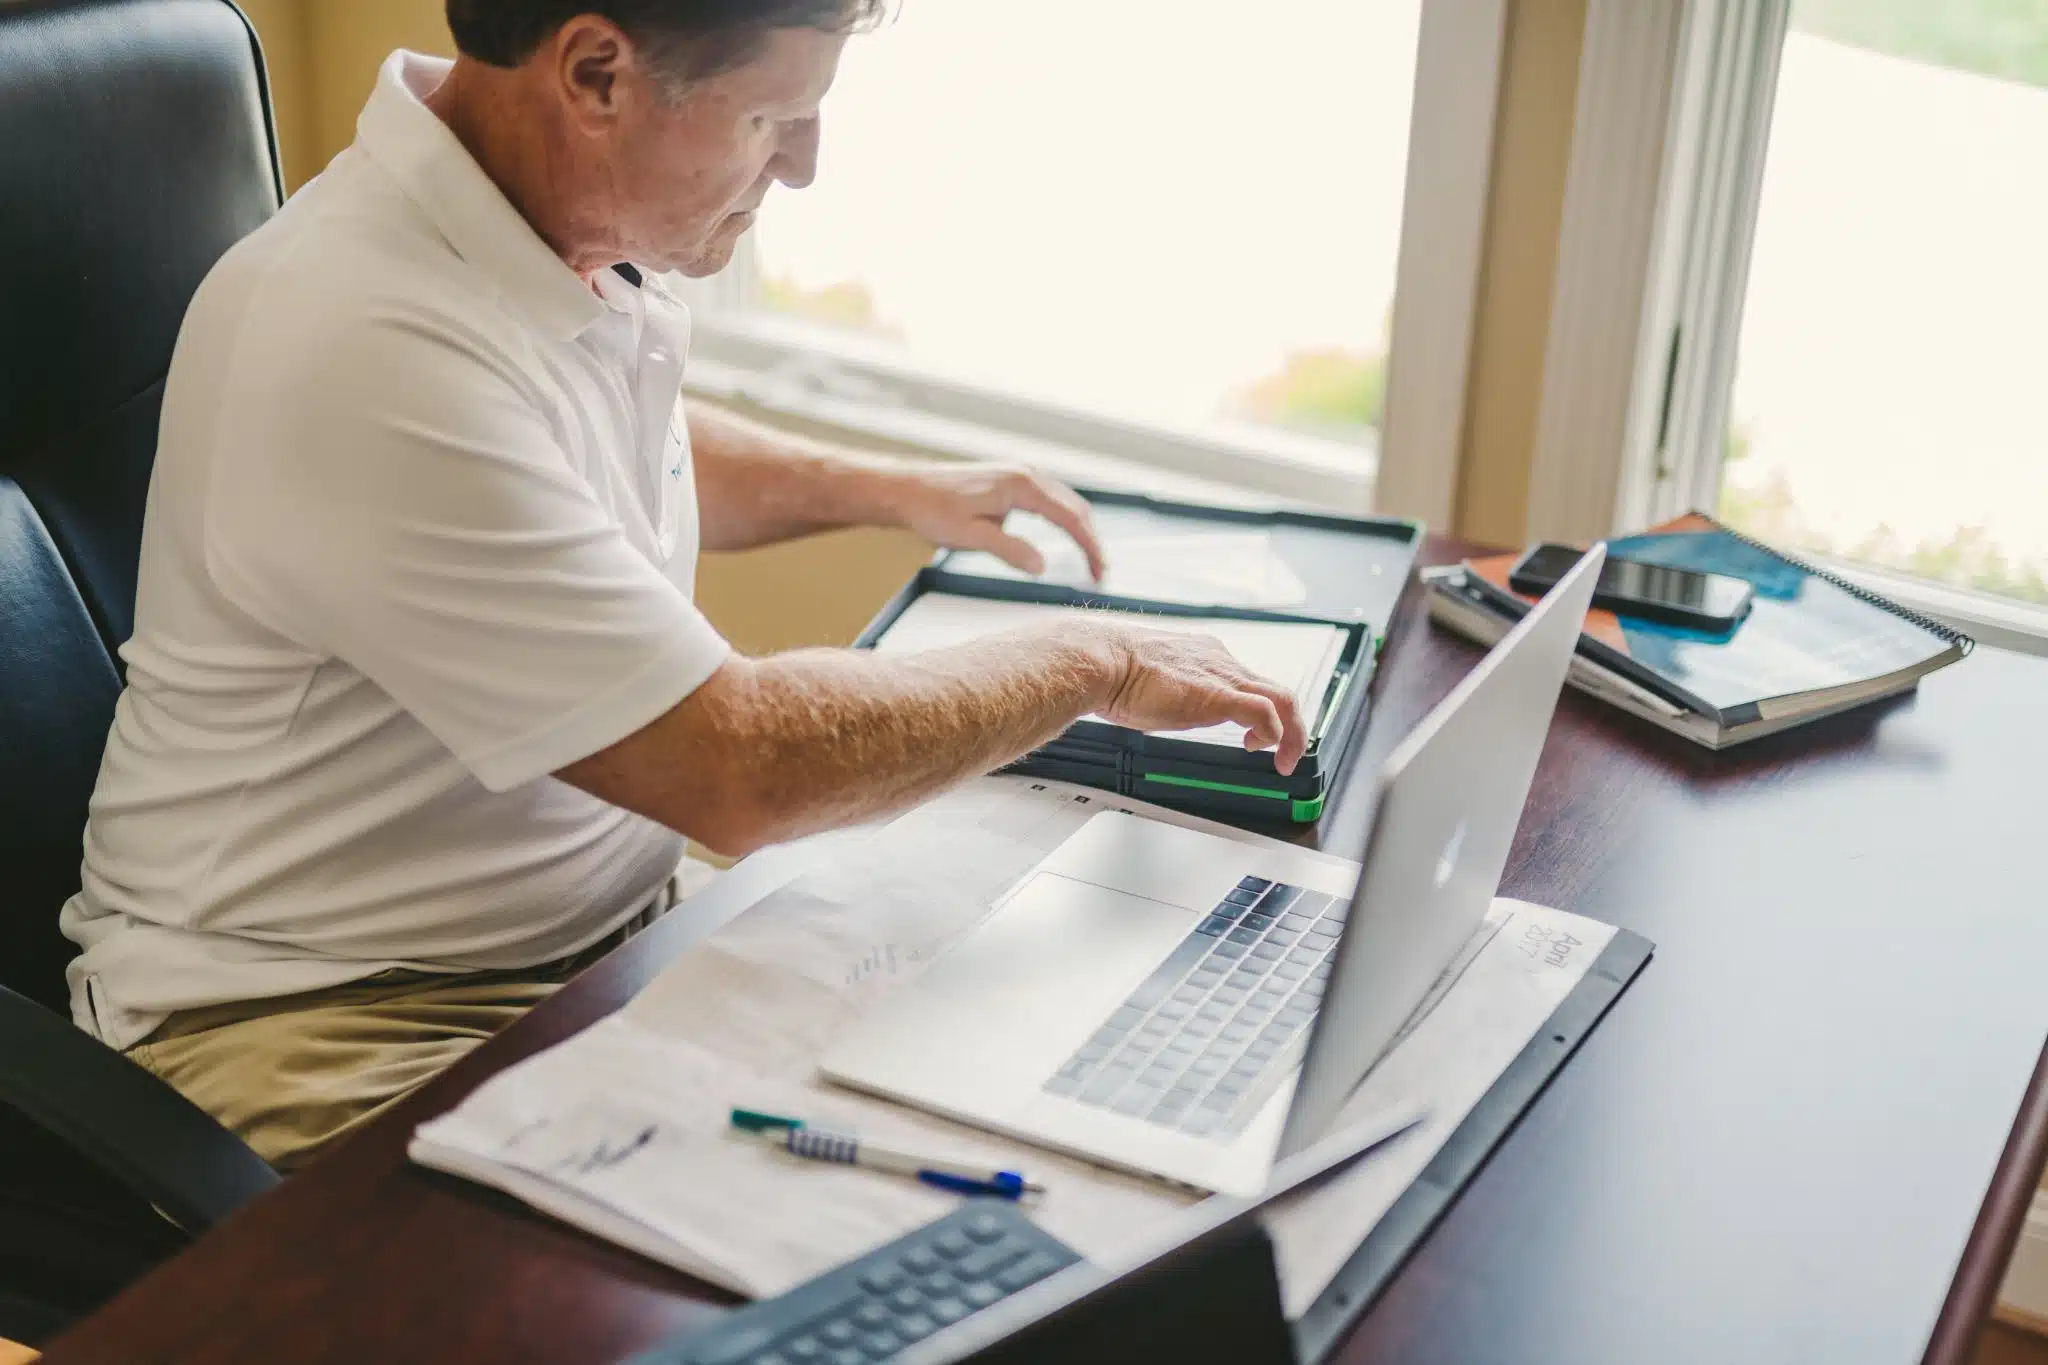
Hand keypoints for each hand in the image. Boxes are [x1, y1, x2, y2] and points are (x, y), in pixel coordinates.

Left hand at [886, 463, 1106, 580]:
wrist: (905, 489)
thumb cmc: (933, 510)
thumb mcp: (972, 536)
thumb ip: (1010, 550)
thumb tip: (1043, 565)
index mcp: (1022, 485)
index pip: (1071, 518)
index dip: (1090, 547)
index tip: (1101, 572)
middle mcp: (1026, 474)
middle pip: (1074, 507)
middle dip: (1091, 539)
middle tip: (1100, 573)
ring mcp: (1018, 475)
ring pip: (1063, 502)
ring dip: (1079, 529)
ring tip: (1089, 559)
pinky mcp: (1009, 481)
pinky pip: (1048, 499)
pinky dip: (1063, 519)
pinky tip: (1063, 535)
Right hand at [1077, 622, 1308, 775]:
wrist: (1103, 660)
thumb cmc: (1113, 671)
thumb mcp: (1150, 682)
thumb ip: (1166, 694)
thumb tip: (1157, 709)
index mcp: (1204, 655)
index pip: (1248, 679)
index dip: (1259, 709)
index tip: (1255, 733)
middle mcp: (1220, 661)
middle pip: (1275, 688)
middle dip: (1289, 723)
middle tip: (1285, 752)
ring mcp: (1224, 676)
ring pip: (1283, 697)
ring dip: (1292, 733)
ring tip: (1286, 760)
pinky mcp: (1221, 695)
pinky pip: (1267, 713)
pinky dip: (1276, 735)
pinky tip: (1262, 750)